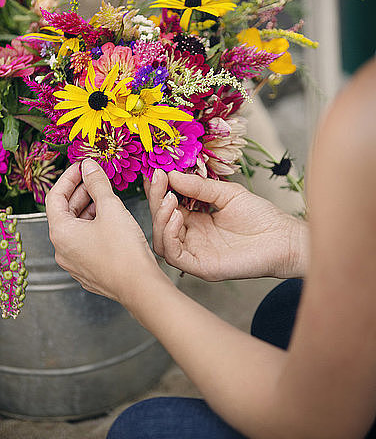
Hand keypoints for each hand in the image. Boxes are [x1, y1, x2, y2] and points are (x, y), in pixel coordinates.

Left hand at [46, 159, 159, 302]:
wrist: (140, 286)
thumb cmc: (124, 251)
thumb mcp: (111, 208)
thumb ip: (97, 183)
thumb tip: (88, 166)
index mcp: (61, 233)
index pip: (55, 197)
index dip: (68, 178)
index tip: (82, 166)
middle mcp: (62, 250)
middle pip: (64, 213)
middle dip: (80, 192)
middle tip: (95, 178)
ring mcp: (74, 263)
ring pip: (76, 229)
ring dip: (88, 210)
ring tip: (106, 198)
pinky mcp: (89, 271)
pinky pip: (85, 243)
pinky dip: (94, 227)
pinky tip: (111, 221)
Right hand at [145, 170, 307, 280]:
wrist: (283, 237)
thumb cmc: (260, 217)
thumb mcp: (226, 193)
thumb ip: (199, 187)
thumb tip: (171, 174)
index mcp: (195, 221)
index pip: (167, 207)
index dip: (158, 190)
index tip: (155, 171)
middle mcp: (192, 238)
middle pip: (160, 223)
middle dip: (156, 200)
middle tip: (158, 179)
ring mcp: (195, 254)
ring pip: (161, 242)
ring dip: (159, 219)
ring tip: (170, 199)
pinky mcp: (202, 267)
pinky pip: (175, 256)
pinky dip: (170, 237)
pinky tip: (178, 217)